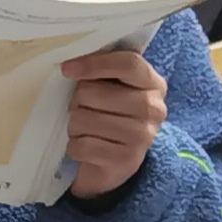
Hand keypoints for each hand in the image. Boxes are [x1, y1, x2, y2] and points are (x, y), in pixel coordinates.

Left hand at [58, 49, 168, 199]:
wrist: (113, 163)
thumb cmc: (106, 115)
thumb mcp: (110, 87)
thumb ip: (101, 69)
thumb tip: (70, 58)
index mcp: (153, 83)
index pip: (128, 64)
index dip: (94, 63)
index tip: (67, 69)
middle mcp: (154, 109)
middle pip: (95, 92)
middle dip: (78, 101)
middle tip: (82, 108)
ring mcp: (143, 136)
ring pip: (84, 119)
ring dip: (75, 125)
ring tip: (84, 129)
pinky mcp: (126, 160)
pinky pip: (83, 145)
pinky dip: (75, 147)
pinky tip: (86, 147)